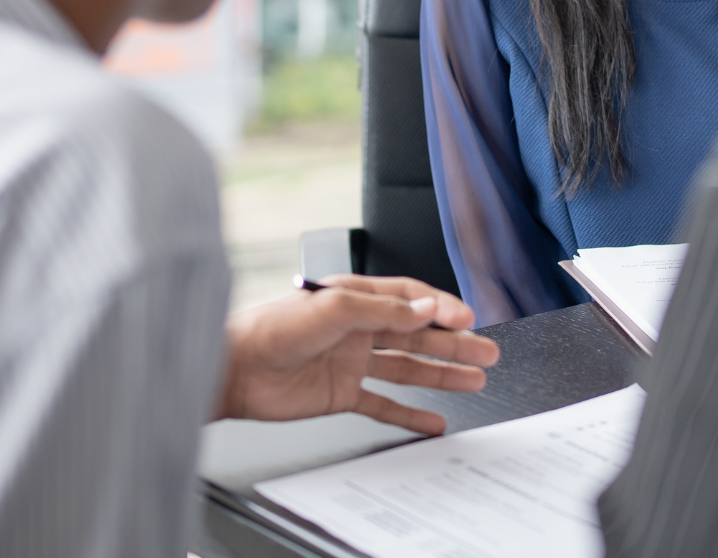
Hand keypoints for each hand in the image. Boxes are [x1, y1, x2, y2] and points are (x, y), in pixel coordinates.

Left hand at [218, 275, 500, 433]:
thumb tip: (425, 307)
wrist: (231, 370)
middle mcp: (357, 328)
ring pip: (408, 368)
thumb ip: (383, 310)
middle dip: (454, 343)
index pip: (411, 300)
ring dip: (442, 374)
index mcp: (356, 298)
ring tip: (474, 380)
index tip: (468, 319)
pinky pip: (383, 404)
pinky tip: (433, 419)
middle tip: (486, 352)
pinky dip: (409, 412)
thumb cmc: (269, 329)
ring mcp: (351, 362)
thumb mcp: (333, 308)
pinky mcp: (340, 394)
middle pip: (418, 335)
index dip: (442, 308)